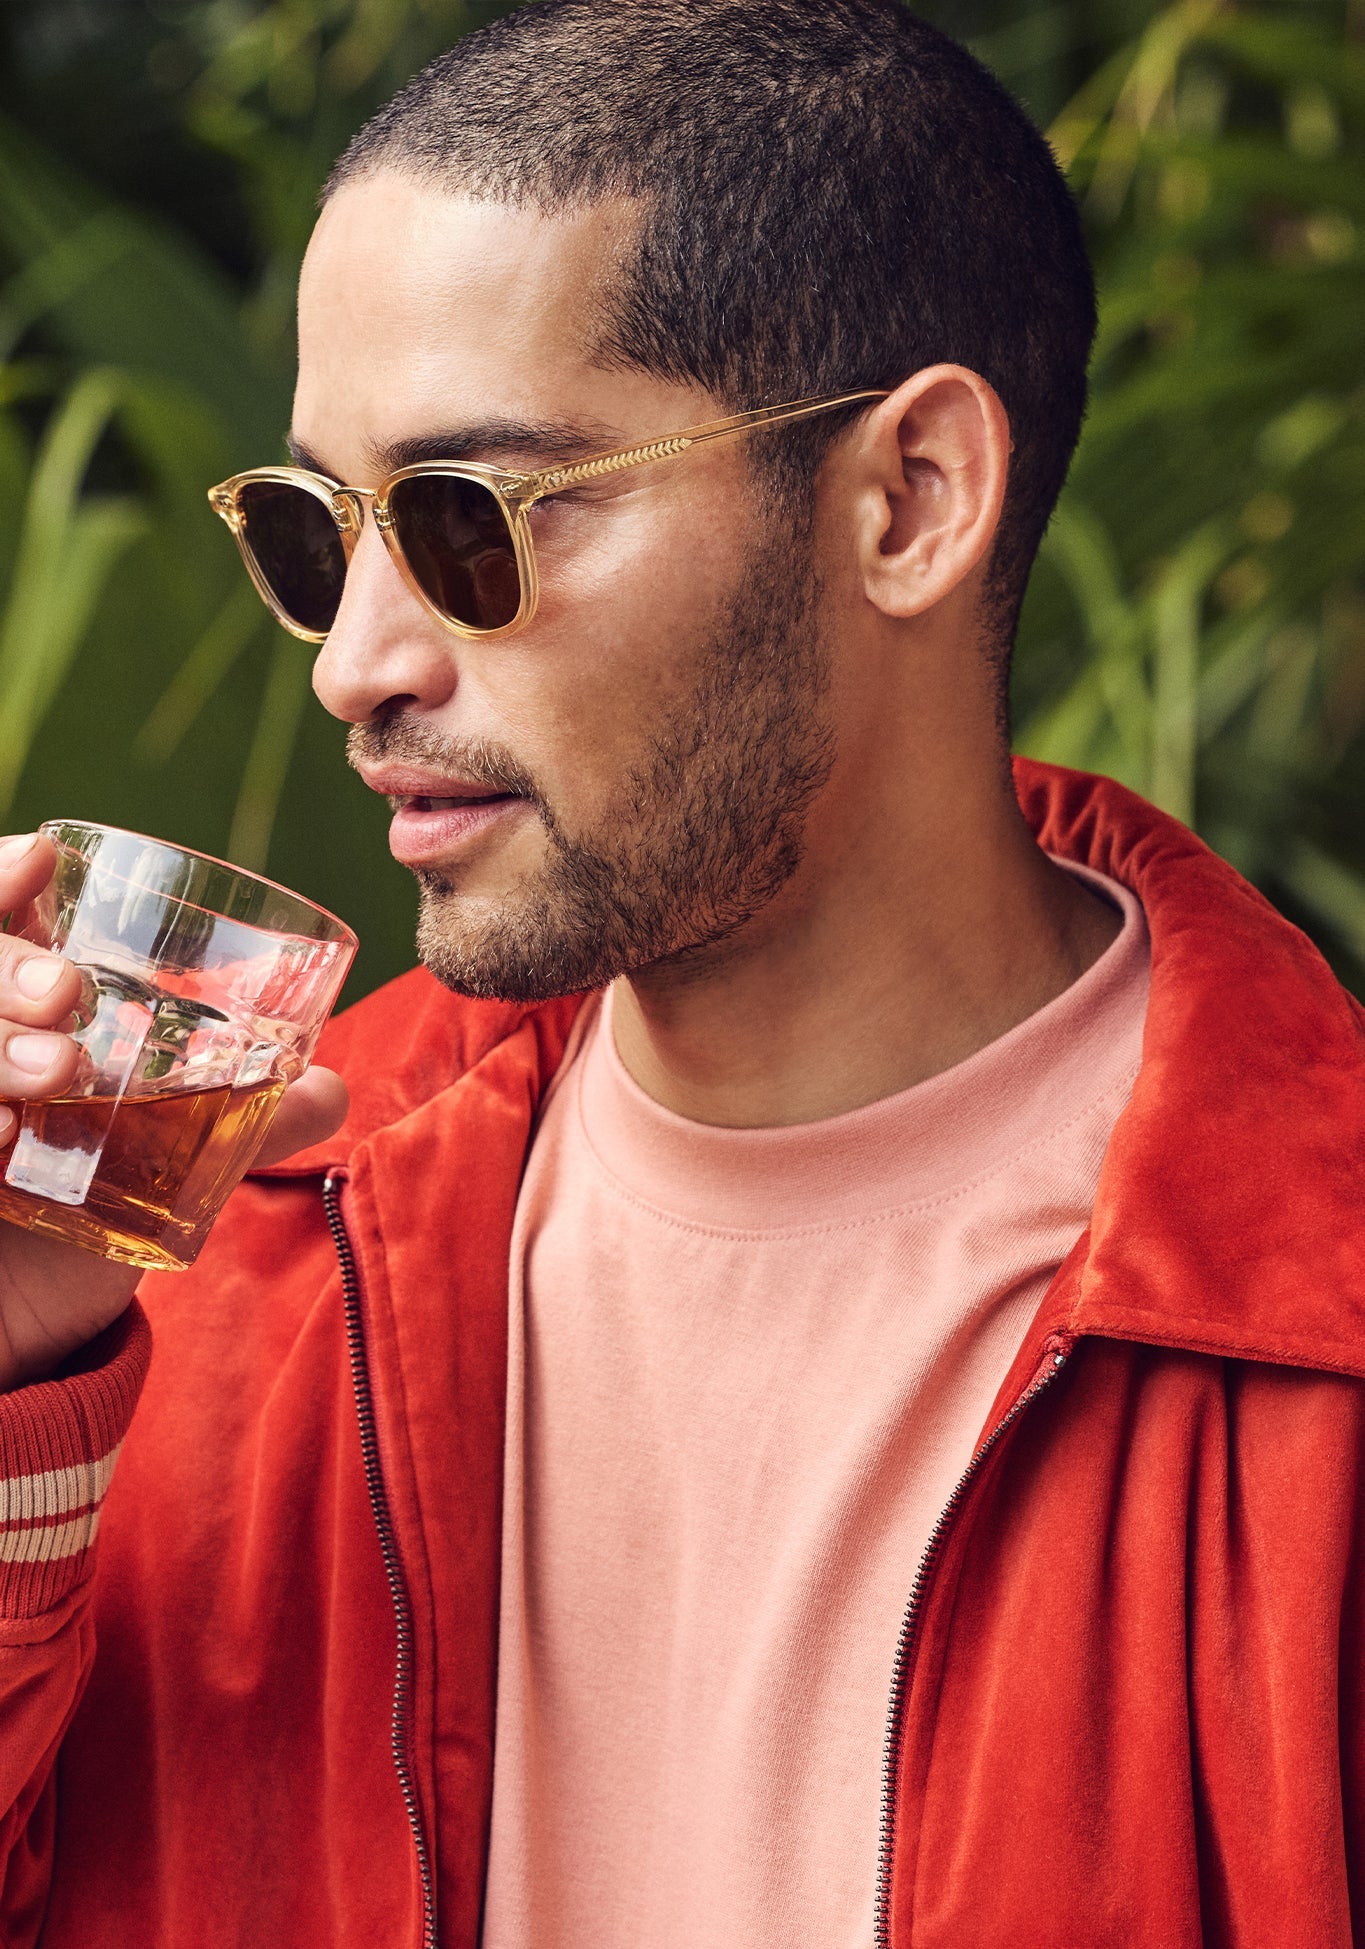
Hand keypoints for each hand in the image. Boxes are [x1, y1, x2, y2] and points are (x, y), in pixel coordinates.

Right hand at [0, 833, 348, 1391]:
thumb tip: (333, 1088)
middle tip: (65, 994)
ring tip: (58, 1071)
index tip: (41, 859)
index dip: (2, 876)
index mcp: (17, 1014)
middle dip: (4, 964)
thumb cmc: (91, 1215)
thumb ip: (251, 1122)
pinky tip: (2, 1141)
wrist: (29, 1323)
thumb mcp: (176, 1162)